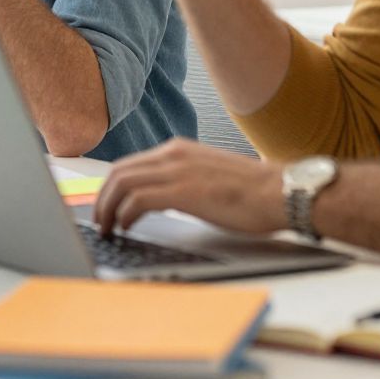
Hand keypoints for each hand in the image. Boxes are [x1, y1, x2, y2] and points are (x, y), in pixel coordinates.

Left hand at [93, 138, 287, 237]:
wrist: (280, 192)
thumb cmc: (253, 192)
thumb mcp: (208, 176)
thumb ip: (184, 180)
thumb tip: (163, 199)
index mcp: (178, 149)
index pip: (130, 164)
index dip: (111, 187)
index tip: (106, 206)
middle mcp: (173, 154)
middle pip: (119, 172)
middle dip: (103, 198)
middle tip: (99, 221)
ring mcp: (177, 171)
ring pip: (122, 184)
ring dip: (108, 208)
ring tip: (107, 228)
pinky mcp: (183, 192)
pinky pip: (138, 200)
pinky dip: (125, 214)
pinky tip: (126, 227)